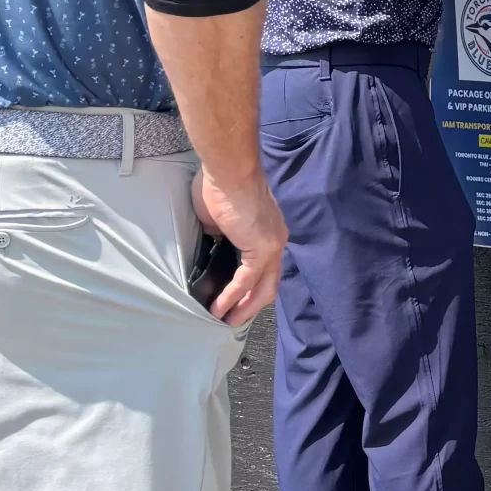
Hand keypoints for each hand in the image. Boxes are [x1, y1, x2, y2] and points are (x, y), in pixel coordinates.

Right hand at [192, 166, 286, 324]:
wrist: (229, 169)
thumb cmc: (221, 185)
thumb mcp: (219, 218)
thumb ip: (222, 235)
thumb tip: (214, 246)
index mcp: (268, 231)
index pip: (264, 268)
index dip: (251, 287)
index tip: (234, 301)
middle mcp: (276, 240)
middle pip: (269, 283)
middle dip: (250, 305)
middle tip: (232, 320)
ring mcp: (272, 244)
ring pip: (263, 287)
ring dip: (243, 307)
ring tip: (225, 321)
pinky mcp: (261, 248)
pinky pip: (246, 280)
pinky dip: (232, 296)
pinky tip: (218, 308)